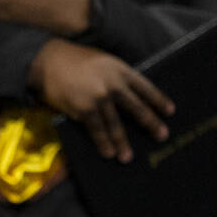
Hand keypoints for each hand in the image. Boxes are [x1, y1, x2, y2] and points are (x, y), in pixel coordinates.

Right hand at [28, 39, 172, 162]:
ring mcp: (99, 96)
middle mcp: (113, 83)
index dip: (158, 100)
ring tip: (128, 157)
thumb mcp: (100, 60)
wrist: (46, 59)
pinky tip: (108, 152)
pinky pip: (96, 129)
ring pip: (116, 123)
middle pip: (136, 107)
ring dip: (123, 142)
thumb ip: (114, 75)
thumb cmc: (72, 59)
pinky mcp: (84, 107)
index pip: (145, 87)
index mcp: (119, 69)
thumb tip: (126, 96)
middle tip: (161, 136)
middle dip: (150, 123)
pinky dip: (102, 142)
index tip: (170, 111)